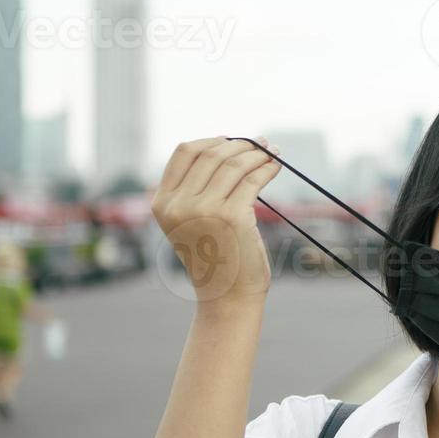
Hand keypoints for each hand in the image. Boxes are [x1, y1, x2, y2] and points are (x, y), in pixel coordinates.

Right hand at [151, 136, 282, 312]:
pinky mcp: (232, 216)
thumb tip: (224, 147)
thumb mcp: (190, 222)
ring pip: (235, 164)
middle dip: (241, 145)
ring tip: (272, 153)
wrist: (227, 297)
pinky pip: (253, 179)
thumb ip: (194, 190)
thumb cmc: (216, 258)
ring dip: (258, 153)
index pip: (184, 152)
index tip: (233, 141)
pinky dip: (267, 168)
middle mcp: (179, 204)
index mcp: (163, 203)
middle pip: (212, 154)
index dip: (211, 141)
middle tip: (261, 144)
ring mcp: (204, 209)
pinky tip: (275, 166)